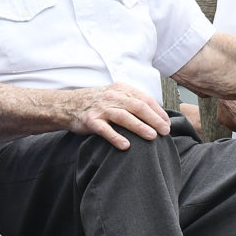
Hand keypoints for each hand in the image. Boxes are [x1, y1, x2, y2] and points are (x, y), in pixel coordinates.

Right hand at [55, 81, 171, 148]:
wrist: (68, 105)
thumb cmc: (97, 102)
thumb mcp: (114, 95)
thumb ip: (132, 101)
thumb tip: (156, 115)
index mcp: (120, 89)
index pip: (144, 99)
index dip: (158, 111)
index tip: (167, 123)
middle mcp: (112, 97)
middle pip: (137, 106)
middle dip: (153, 119)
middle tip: (165, 131)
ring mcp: (100, 109)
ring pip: (123, 117)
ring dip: (139, 127)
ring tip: (152, 137)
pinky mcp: (90, 121)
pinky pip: (104, 129)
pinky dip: (116, 137)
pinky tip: (126, 146)